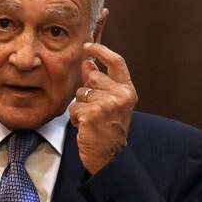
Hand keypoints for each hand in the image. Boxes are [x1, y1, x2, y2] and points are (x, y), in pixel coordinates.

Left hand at [69, 42, 137, 174]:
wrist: (109, 156)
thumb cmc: (108, 130)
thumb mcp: (109, 103)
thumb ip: (99, 82)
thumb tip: (87, 62)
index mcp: (128, 90)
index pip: (116, 61)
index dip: (101, 50)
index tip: (88, 46)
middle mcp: (121, 95)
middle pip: (92, 77)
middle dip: (87, 91)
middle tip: (95, 110)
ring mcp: (107, 104)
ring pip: (80, 93)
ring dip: (80, 107)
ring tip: (91, 120)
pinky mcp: (93, 114)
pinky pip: (74, 107)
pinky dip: (75, 118)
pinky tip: (85, 127)